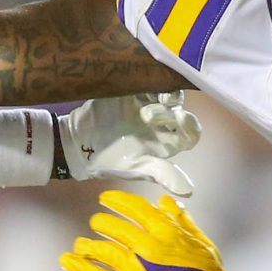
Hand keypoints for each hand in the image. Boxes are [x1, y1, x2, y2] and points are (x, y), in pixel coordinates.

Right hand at [60, 93, 200, 195]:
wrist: (80, 142)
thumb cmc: (111, 160)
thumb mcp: (137, 168)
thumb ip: (163, 174)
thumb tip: (189, 191)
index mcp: (168, 142)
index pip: (190, 134)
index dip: (190, 126)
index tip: (182, 118)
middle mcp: (163, 122)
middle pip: (178, 110)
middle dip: (169, 110)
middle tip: (148, 115)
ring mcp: (150, 104)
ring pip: (166, 93)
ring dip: (162, 93)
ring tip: (146, 101)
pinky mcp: (134, 90)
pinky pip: (147, 81)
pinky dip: (149, 79)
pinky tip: (143, 79)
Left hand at [60, 191, 257, 270]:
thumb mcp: (201, 243)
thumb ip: (182, 221)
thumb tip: (166, 202)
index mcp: (166, 231)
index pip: (135, 208)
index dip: (118, 201)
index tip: (106, 198)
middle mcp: (146, 246)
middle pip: (114, 227)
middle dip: (101, 222)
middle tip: (96, 222)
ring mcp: (134, 269)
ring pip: (102, 250)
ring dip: (88, 245)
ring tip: (80, 244)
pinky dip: (80, 268)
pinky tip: (67, 261)